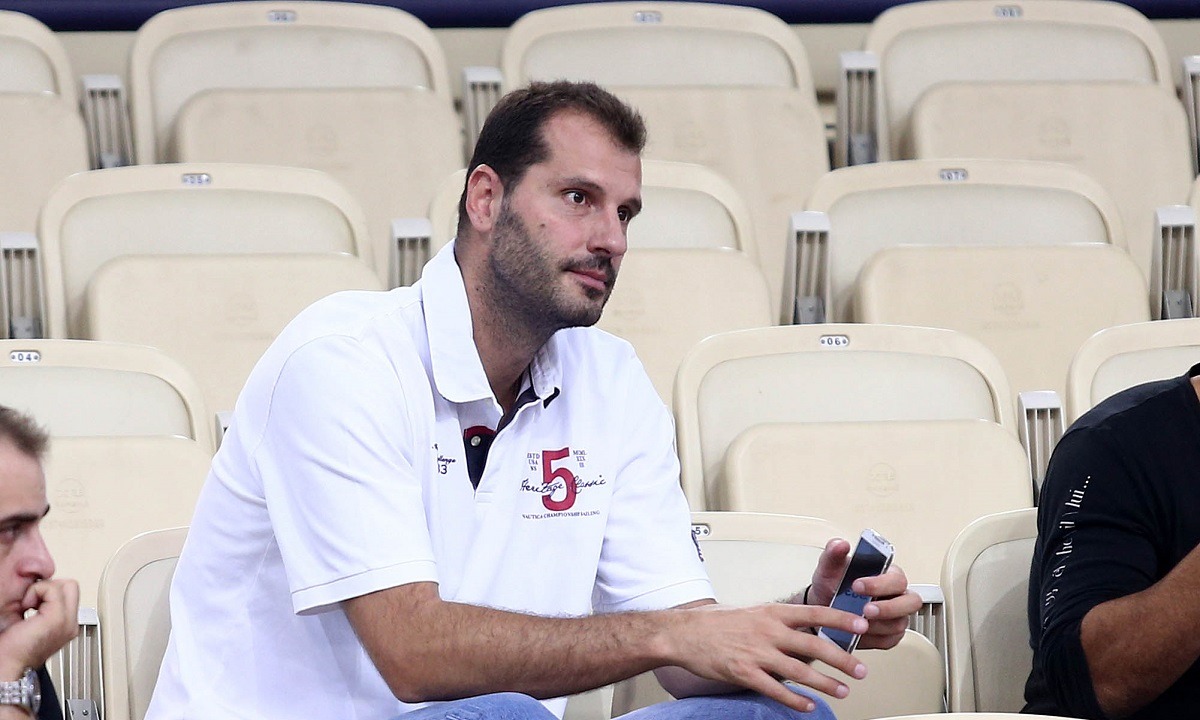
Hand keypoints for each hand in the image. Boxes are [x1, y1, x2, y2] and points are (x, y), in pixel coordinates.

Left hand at [0, 579, 78, 678]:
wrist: (7, 667)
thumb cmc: (12, 651)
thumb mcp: (33, 624)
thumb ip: (43, 608)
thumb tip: (41, 591)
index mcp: (66, 626)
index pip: (69, 594)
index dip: (51, 592)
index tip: (34, 603)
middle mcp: (71, 624)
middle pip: (73, 587)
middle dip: (52, 588)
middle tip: (34, 603)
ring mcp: (67, 622)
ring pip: (67, 585)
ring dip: (44, 590)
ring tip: (30, 606)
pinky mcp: (57, 618)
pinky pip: (52, 589)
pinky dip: (37, 591)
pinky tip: (27, 607)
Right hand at [665, 602, 869, 712]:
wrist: (682, 633)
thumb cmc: (717, 623)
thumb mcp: (752, 613)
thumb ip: (779, 622)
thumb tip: (807, 631)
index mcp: (772, 612)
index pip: (815, 612)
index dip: (841, 619)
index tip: (863, 624)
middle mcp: (768, 631)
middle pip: (814, 645)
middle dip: (842, 659)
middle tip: (861, 671)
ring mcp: (756, 653)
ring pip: (800, 671)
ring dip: (825, 684)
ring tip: (844, 691)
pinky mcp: (744, 673)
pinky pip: (775, 690)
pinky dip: (795, 700)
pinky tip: (808, 706)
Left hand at [806, 538, 921, 650]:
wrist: (823, 608)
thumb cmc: (832, 584)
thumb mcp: (828, 567)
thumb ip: (833, 553)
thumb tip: (841, 544)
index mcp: (886, 574)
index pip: (896, 578)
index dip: (880, 583)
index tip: (857, 585)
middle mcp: (896, 595)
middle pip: (910, 602)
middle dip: (889, 608)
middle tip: (866, 610)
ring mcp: (895, 616)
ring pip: (900, 624)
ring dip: (878, 626)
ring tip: (857, 624)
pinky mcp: (890, 634)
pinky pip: (890, 640)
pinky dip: (874, 639)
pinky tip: (859, 634)